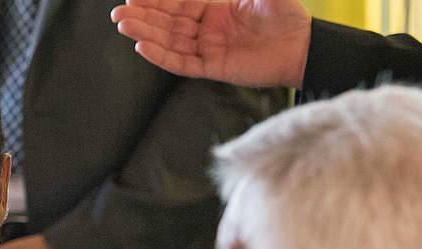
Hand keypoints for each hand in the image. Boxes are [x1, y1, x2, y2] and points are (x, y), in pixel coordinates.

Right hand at [110, 0, 311, 87]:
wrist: (305, 44)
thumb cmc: (286, 13)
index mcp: (214, 9)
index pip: (177, 4)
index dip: (155, 0)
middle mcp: (206, 30)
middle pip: (167, 23)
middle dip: (142, 18)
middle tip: (116, 15)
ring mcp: (208, 50)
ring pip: (169, 43)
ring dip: (145, 35)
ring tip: (123, 27)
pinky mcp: (213, 68)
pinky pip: (181, 64)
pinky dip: (162, 56)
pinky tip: (143, 47)